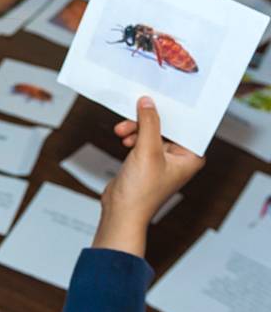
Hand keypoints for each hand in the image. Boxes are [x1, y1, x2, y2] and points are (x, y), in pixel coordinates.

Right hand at [92, 96, 204, 256]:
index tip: (158, 99)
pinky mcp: (146, 161)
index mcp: (191, 157)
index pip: (185, 124)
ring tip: (123, 132)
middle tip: (133, 116)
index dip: (171, 112)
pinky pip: (141, 139)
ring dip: (135, 128)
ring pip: (150, 131)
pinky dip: (132, 136)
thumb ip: (149, 123)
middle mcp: (179, 158)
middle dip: (146, 121)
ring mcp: (162, 159)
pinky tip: (124, 139)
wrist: (121, 211)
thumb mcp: (147, 151)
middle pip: (165, 126)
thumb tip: (148, 103)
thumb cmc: (141, 193)